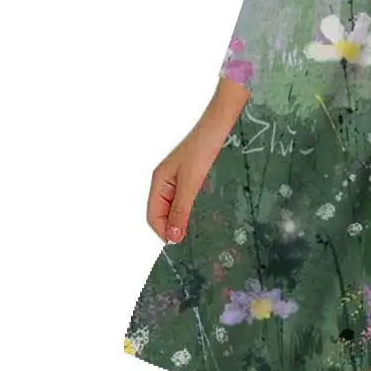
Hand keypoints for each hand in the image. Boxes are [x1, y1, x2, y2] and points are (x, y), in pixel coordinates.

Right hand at [146, 117, 226, 244]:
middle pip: (160, 213)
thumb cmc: (202, 149)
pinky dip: (186, 209)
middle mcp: (162, 182)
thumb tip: (172, 237)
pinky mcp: (187, 176)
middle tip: (186, 240)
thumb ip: (181, 210)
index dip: (162, 232)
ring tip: (190, 231)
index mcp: (158, 182)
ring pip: (170, 207)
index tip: (177, 244)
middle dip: (169, 228)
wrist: (217, 126)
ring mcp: (174, 179)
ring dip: (178, 220)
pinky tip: (196, 214)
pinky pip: (181, 199)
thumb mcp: (191, 182)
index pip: (152, 216)